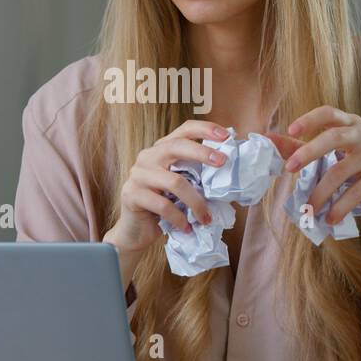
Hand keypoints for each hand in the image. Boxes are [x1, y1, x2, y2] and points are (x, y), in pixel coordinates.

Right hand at [103, 120, 230, 256]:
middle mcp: (148, 157)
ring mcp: (138, 175)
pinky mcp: (131, 195)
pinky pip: (162, 205)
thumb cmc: (163, 206)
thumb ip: (196, 176)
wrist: (135, 231)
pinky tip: (187, 227)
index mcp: (162, 150)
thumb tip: (228, 174)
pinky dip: (179, 218)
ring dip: (195, 202)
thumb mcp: (181, 187)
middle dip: (202, 153)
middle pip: (176, 147)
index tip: (226, 136)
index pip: (184, 130)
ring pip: (174, 182)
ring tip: (206, 218)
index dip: (205, 129)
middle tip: (223, 163)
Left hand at [265, 106, 360, 224]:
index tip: (291, 130)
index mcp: (350, 123)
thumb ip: (298, 146)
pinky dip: (340, 207)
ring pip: (341, 170)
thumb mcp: (329, 154)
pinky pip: (356, 191)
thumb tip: (266, 138)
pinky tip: (329, 218)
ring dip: (320, 192)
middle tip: (289, 168)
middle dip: (309, 152)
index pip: (329, 113)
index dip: (310, 119)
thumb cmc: (354, 167)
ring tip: (308, 209)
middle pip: (334, 137)